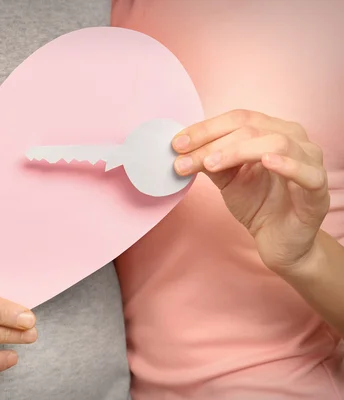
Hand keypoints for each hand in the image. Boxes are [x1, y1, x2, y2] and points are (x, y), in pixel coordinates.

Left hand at [172, 109, 330, 272]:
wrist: (278, 240)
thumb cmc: (257, 203)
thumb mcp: (226, 178)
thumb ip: (209, 161)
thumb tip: (180, 148)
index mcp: (271, 130)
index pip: (237, 119)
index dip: (205, 128)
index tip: (176, 144)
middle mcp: (293, 138)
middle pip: (250, 129)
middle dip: (211, 143)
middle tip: (183, 158)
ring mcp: (309, 161)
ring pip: (275, 142)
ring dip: (236, 151)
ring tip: (210, 164)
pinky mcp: (318, 188)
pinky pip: (306, 171)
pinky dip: (287, 164)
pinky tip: (266, 162)